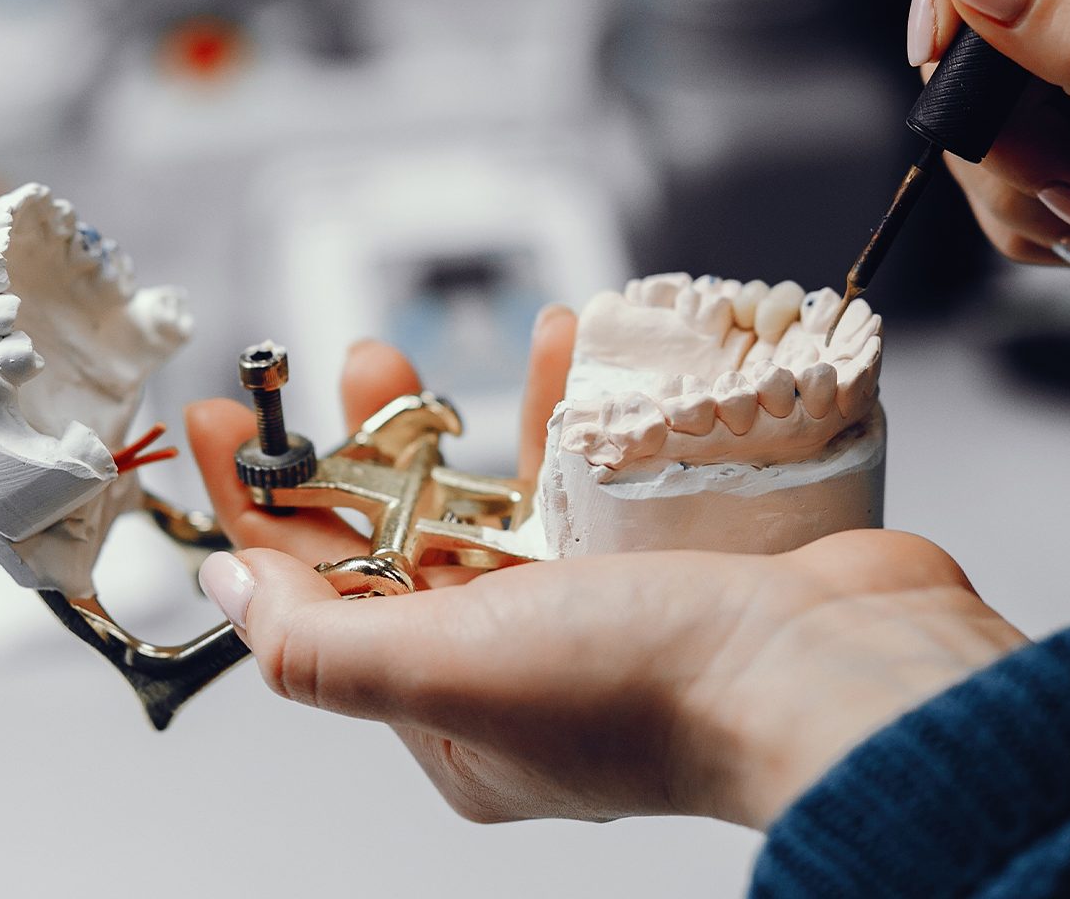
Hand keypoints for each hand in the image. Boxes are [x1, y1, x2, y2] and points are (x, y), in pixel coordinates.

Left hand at [185, 316, 1025, 827]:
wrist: (841, 669)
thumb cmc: (660, 688)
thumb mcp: (450, 667)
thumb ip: (322, 639)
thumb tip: (229, 591)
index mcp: (457, 721)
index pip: (322, 608)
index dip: (264, 512)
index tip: (229, 425)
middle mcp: (524, 673)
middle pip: (414, 541)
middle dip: (373, 447)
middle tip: (355, 364)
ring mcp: (603, 617)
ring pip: (505, 499)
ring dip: (473, 417)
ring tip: (452, 350)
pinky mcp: (670, 561)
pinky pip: (593, 474)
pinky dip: (573, 410)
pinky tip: (565, 347)